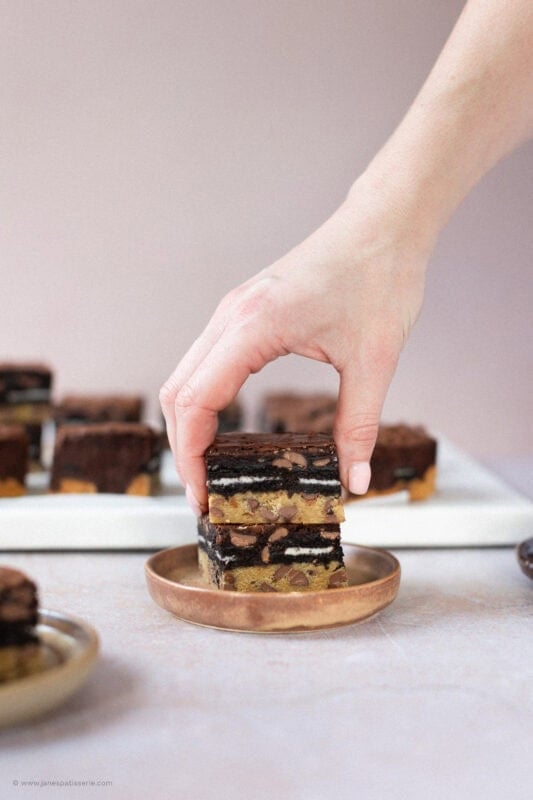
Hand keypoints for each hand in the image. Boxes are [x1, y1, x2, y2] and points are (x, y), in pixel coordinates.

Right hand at [160, 176, 434, 514]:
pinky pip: (204, 362)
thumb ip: (359, 426)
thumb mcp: (375, 361)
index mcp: (254, 326)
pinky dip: (202, 400)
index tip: (203, 495)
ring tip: (209, 468)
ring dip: (189, 424)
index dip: (191, 456)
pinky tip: (223, 427)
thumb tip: (355, 480)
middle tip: (205, 493)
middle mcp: (231, 316)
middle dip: (183, 448)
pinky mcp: (243, 311)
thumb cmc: (380, 278)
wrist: (384, 225)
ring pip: (184, 376)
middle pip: (178, 392)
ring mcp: (232, 311)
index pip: (196, 401)